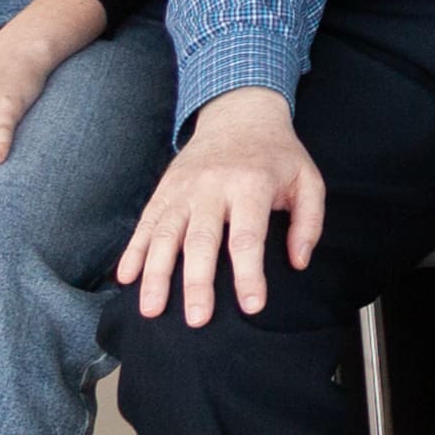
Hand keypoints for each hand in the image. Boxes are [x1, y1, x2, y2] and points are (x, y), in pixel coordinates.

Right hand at [116, 87, 323, 325]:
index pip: (248, 237)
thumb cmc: (278, 155)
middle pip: (201, 240)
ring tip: (152, 310)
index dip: (249, 274)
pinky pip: (146, 223)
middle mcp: (212, 187)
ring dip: (156, 274)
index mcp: (251, 185)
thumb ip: (309, 222)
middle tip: (196, 320)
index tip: (251, 307)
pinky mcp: (164, 190)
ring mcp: (183, 189)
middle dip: (197, 282)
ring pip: (166, 235)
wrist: (239, 114)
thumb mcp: (308, 179)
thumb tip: (299, 262)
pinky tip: (125, 278)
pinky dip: (133, 251)